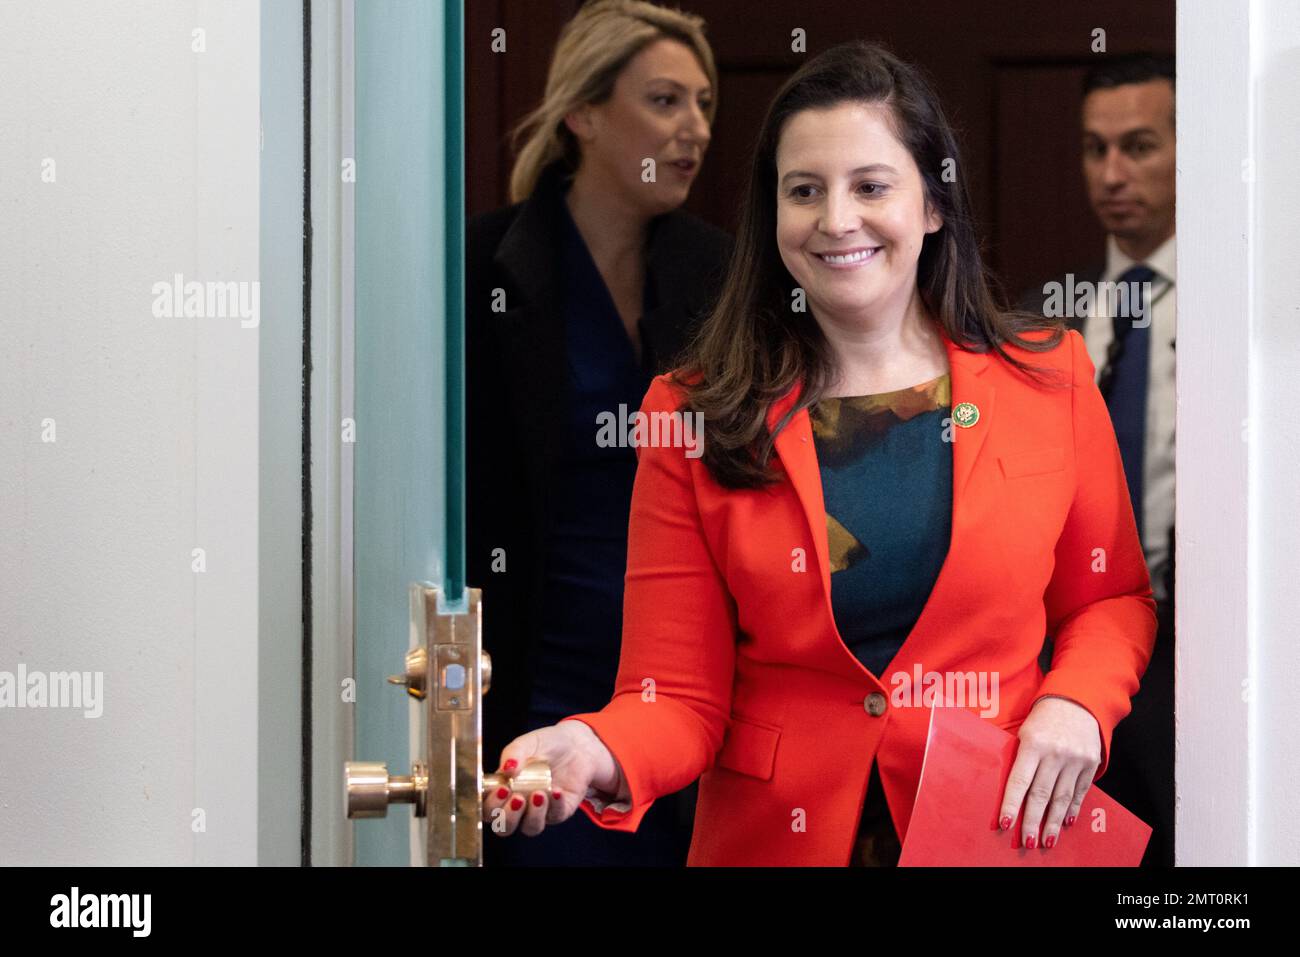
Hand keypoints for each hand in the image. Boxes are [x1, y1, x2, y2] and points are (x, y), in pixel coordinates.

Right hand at [481, 720, 625, 837]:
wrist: (576, 745)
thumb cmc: (546, 744)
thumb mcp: (527, 743)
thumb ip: (513, 754)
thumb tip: (506, 769)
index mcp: (503, 788)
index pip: (487, 807)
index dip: (489, 805)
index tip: (500, 789)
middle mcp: (519, 805)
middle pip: (504, 827)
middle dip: (508, 817)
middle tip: (517, 797)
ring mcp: (539, 811)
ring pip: (530, 828)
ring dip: (532, 815)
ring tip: (539, 793)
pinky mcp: (560, 811)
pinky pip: (555, 817)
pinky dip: (555, 805)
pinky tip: (556, 790)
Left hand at [996, 696, 1100, 850]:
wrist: (1076, 702)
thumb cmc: (1042, 719)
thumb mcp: (1025, 732)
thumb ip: (1020, 759)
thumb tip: (1011, 792)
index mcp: (1033, 743)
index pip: (1020, 780)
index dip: (1012, 803)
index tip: (1006, 823)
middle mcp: (1055, 753)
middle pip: (1041, 794)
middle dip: (1033, 821)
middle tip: (1027, 842)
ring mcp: (1075, 759)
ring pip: (1062, 797)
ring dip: (1053, 822)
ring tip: (1046, 841)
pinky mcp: (1090, 763)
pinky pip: (1080, 791)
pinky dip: (1071, 808)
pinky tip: (1064, 823)